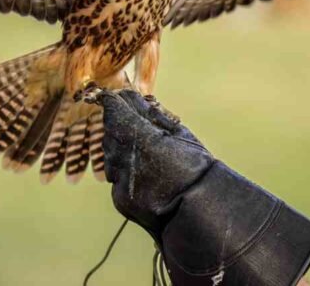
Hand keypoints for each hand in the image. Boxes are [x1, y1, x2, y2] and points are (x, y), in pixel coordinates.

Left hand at [94, 89, 214, 234]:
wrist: (200, 211)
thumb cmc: (195, 166)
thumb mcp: (179, 133)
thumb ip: (151, 115)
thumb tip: (132, 97)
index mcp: (139, 138)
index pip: (115, 111)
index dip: (115, 102)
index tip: (117, 98)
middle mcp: (124, 159)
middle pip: (109, 133)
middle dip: (118, 126)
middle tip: (136, 124)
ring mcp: (119, 181)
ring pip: (110, 156)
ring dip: (121, 150)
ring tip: (146, 153)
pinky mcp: (120, 199)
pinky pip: (116, 178)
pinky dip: (126, 172)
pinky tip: (145, 175)